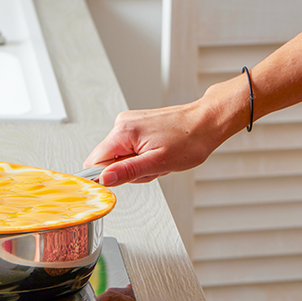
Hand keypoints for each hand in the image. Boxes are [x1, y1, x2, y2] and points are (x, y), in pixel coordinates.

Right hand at [83, 98, 229, 186]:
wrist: (206, 122)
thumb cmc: (189, 140)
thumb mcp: (159, 163)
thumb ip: (128, 171)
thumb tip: (104, 178)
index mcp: (123, 131)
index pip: (95, 160)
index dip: (106, 175)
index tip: (127, 177)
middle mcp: (122, 123)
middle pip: (109, 159)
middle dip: (129, 170)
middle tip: (152, 167)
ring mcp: (129, 123)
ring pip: (120, 155)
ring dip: (138, 164)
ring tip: (159, 159)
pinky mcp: (136, 125)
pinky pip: (129, 148)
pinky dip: (142, 155)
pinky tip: (158, 152)